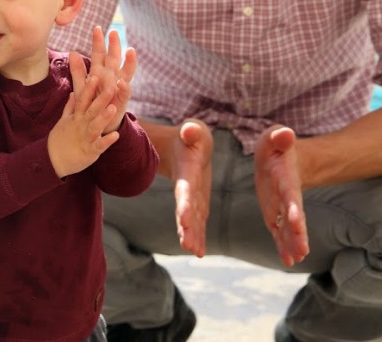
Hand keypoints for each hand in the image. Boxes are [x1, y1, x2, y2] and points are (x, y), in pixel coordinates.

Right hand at [47, 51, 119, 177]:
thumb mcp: (64, 121)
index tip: (95, 76)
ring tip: (114, 109)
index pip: (82, 100)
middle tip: (111, 87)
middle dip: (101, 99)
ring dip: (104, 118)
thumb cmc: (60, 139)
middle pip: (91, 110)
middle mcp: (80, 125)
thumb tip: (73, 93)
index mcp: (76, 117)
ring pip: (95, 126)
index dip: (89, 88)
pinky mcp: (89, 151)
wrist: (53, 160)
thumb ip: (70, 107)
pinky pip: (99, 145)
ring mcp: (85, 138)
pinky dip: (107, 141)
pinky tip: (116, 135)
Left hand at [85, 26, 135, 133]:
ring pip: (125, 73)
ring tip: (130, 51)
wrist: (99, 124)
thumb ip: (78, 71)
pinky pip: (124, 94)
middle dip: (114, 46)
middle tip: (114, 32)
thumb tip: (72, 52)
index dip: (98, 42)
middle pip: (114, 59)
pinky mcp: (121, 102)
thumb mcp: (82, 87)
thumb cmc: (91, 104)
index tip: (97, 28)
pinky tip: (123, 82)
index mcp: (99, 74)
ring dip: (129, 62)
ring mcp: (118, 89)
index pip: (99, 55)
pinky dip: (124, 88)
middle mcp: (111, 78)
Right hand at [171, 119, 212, 256]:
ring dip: (192, 236)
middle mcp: (186, 189)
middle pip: (186, 211)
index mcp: (187, 172)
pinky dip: (198, 236)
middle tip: (188, 246)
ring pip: (191, 221)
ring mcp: (191, 199)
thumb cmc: (191, 137)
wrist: (182, 147)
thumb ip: (191, 131)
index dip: (184, 204)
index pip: (185, 190)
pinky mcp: (197, 204)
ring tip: (194, 251)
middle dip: (187, 229)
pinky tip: (199, 252)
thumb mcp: (192, 130)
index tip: (184, 220)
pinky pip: (198, 223)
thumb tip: (190, 130)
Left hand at [255, 125, 308, 266]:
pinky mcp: (275, 214)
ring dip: (292, 244)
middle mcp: (288, 197)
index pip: (290, 194)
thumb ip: (279, 138)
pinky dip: (283, 246)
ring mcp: (282, 208)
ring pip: (289, 229)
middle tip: (303, 250)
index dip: (293, 206)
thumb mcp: (274, 138)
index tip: (296, 219)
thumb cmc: (276, 145)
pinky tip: (288, 261)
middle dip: (298, 233)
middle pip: (295, 217)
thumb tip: (285, 133)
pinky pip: (279, 232)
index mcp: (286, 179)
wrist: (281, 156)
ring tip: (297, 259)